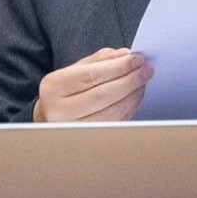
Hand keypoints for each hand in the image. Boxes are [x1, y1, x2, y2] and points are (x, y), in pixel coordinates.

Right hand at [33, 47, 153, 121]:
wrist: (49, 118)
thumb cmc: (65, 92)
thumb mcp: (74, 70)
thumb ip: (99, 60)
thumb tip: (125, 55)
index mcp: (53, 88)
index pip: (91, 75)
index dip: (118, 67)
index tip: (137, 59)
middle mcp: (58, 112)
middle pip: (103, 95)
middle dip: (130, 80)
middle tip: (146, 70)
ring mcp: (72, 131)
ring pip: (112, 112)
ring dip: (133, 95)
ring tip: (143, 82)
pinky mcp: (87, 142)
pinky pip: (115, 124)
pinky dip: (129, 109)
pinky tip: (135, 97)